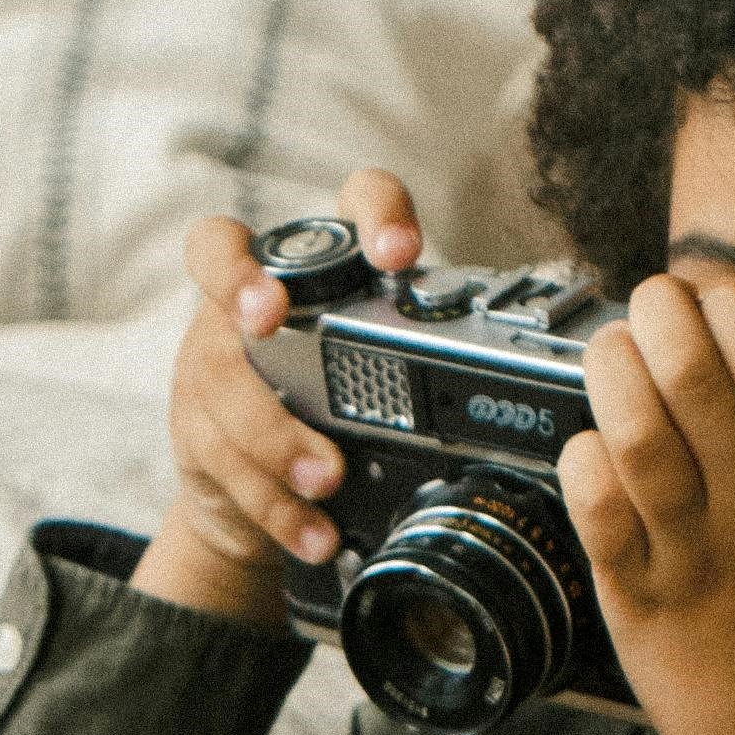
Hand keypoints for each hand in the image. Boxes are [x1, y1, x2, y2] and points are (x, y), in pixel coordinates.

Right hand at [140, 169, 423, 627]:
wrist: (262, 491)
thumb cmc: (345, 411)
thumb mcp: (393, 380)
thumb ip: (436, 364)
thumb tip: (540, 376)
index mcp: (324, 268)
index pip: (348, 202)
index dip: (372, 211)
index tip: (400, 255)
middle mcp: (252, 296)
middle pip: (220, 255)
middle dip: (241, 282)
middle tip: (269, 319)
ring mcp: (212, 356)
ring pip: (222, 376)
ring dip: (275, 432)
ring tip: (327, 478)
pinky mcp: (193, 425)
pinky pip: (222, 458)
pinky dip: (273, 503)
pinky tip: (312, 531)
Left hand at [564, 273, 734, 734]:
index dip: (732, 309)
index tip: (714, 297)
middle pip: (696, 378)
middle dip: (662, 316)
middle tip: (648, 303)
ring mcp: (697, 560)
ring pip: (638, 434)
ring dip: (614, 373)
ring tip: (610, 350)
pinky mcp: (641, 605)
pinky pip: (598, 514)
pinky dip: (584, 464)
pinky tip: (588, 447)